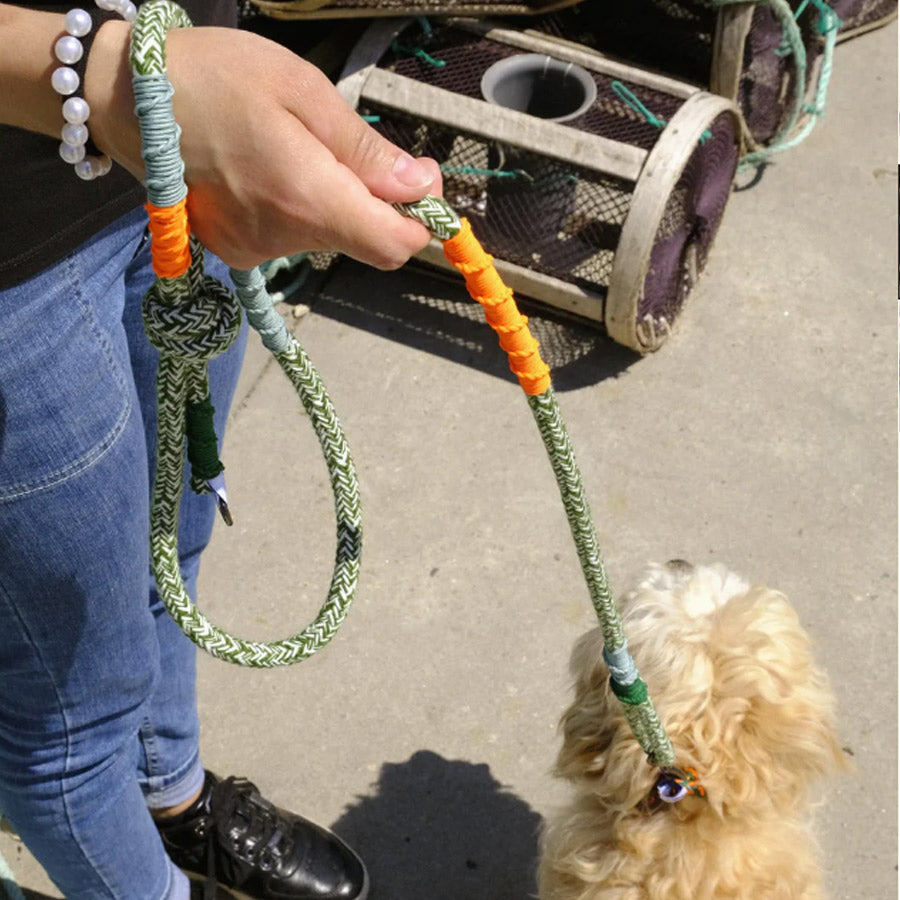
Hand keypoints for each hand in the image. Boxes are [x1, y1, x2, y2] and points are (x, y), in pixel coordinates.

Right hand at [86, 22, 441, 269]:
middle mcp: (284, 239)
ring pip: (329, 236)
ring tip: (295, 148)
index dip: (418, 218)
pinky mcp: (236, 251)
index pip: (394, 245)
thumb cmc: (215, 78)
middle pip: (365, 240)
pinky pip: (293, 237)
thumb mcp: (301, 91)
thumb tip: (418, 186)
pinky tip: (269, 170)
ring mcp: (256, 251)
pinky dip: (298, 209)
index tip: (418, 181)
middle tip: (351, 145)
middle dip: (377, 200)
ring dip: (333, 200)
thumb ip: (364, 150)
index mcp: (307, 198)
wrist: (128, 99)